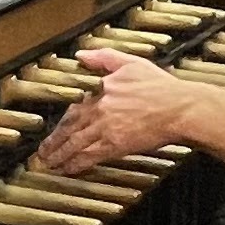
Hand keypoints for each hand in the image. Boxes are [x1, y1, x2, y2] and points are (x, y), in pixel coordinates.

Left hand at [39, 51, 200, 172]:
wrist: (180, 108)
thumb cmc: (162, 87)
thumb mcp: (132, 63)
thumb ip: (104, 58)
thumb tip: (82, 55)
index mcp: (102, 91)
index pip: (75, 109)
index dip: (63, 121)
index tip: (57, 129)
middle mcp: (100, 110)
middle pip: (70, 128)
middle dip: (54, 142)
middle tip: (43, 152)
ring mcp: (106, 129)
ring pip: (75, 144)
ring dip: (59, 155)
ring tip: (50, 163)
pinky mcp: (115, 145)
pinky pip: (89, 156)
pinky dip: (75, 164)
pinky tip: (68, 169)